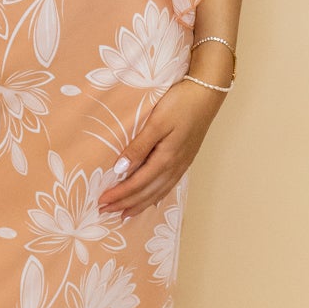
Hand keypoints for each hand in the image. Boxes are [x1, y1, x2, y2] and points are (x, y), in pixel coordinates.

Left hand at [96, 78, 225, 221]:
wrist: (206, 94)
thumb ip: (139, 146)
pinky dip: (155, 197)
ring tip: (125, 213)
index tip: (101, 201)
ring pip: (158, 192)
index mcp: (166, 159)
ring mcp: (182, 164)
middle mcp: (175, 167)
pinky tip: (150, 199)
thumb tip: (120, 169)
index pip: (137, 184)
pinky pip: (167, 186)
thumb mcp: (157, 122)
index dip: (119, 194)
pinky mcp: (185, 159)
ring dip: (140, 204)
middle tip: (105, 211)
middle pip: (147, 193)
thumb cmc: (180, 104)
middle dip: (125, 204)